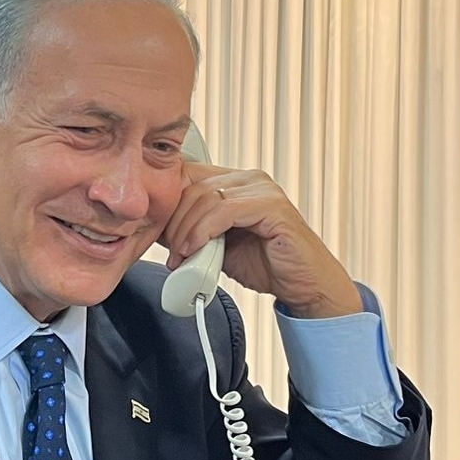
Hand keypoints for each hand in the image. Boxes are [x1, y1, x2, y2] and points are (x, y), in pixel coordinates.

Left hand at [162, 163, 362, 318]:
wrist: (302, 285)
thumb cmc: (264, 264)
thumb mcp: (217, 245)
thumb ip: (193, 230)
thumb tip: (158, 228)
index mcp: (235, 181)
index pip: (187, 175)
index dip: (168, 203)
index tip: (157, 232)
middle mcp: (249, 179)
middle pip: (193, 187)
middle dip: (174, 221)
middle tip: (171, 253)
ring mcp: (262, 189)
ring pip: (206, 198)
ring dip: (187, 231)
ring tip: (183, 257)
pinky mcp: (272, 206)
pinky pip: (225, 210)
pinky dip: (204, 231)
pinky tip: (197, 249)